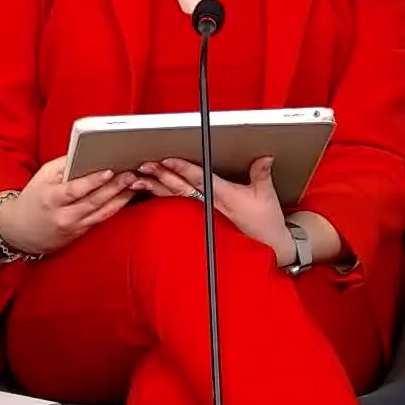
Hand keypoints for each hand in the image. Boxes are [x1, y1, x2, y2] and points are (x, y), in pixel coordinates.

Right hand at [0, 156, 138, 256]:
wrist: (21, 230)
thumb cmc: (33, 198)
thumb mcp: (42, 176)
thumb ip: (65, 165)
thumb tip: (89, 153)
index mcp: (50, 198)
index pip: (75, 190)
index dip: (93, 181)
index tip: (109, 171)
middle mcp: (63, 216)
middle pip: (93, 201)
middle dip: (115, 187)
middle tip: (131, 174)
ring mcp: (74, 227)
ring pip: (102, 213)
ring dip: (121, 198)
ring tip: (135, 184)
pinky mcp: (81, 233)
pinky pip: (101, 219)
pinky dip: (116, 207)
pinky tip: (127, 197)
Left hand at [135, 156, 293, 264]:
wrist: (266, 247)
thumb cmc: (265, 222)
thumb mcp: (266, 195)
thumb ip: (261, 174)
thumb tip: (265, 157)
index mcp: (223, 196)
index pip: (198, 179)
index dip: (181, 169)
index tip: (166, 160)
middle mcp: (209, 206)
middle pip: (180, 188)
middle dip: (161, 176)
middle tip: (143, 166)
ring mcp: (203, 215)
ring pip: (175, 199)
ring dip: (156, 189)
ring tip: (137, 181)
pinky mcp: (201, 221)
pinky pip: (178, 209)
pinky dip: (162, 201)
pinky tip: (148, 195)